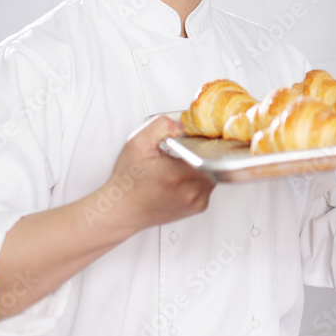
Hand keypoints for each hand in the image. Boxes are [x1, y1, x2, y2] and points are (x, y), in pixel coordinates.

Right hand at [91, 115, 215, 234]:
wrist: (121, 210)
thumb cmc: (128, 181)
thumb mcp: (138, 143)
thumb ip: (161, 125)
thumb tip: (182, 125)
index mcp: (179, 174)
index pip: (212, 152)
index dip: (207, 141)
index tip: (198, 139)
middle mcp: (191, 191)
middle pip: (215, 162)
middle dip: (204, 152)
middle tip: (188, 150)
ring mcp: (196, 202)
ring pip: (213, 174)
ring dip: (203, 166)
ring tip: (182, 163)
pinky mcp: (196, 208)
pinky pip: (208, 187)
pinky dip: (200, 179)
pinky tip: (183, 176)